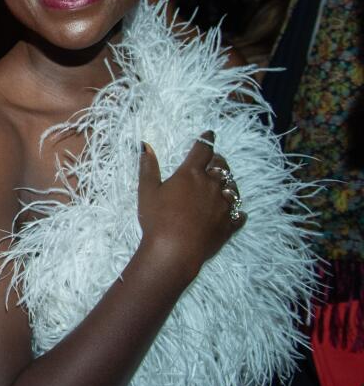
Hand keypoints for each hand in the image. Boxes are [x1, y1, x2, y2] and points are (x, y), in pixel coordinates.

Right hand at [138, 131, 245, 279]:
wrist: (174, 251)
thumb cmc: (158, 219)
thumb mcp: (147, 191)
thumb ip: (148, 167)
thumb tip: (145, 146)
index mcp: (191, 174)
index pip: (203, 150)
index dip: (206, 140)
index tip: (209, 134)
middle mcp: (211, 186)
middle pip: (222, 167)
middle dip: (219, 161)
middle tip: (214, 161)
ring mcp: (223, 206)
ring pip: (233, 188)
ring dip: (228, 183)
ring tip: (223, 185)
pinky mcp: (229, 225)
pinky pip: (238, 215)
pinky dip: (237, 212)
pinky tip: (234, 213)